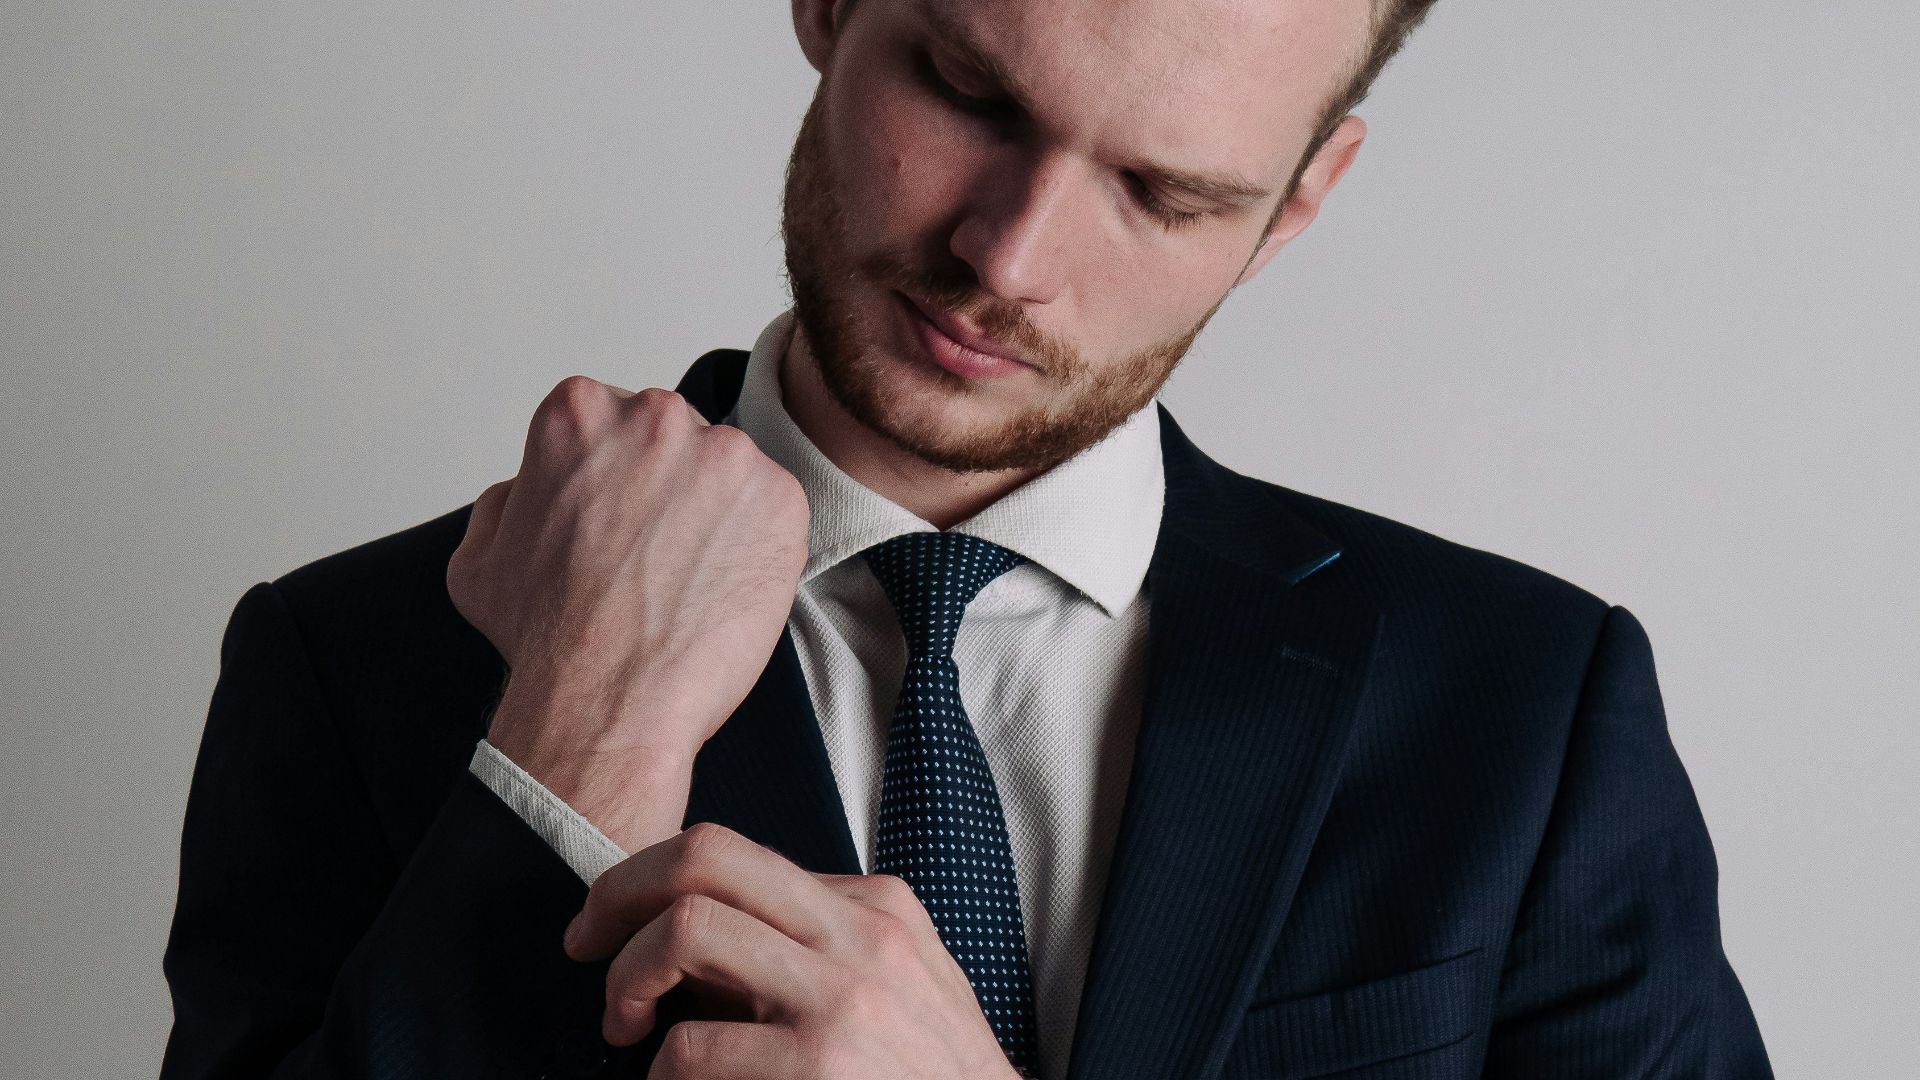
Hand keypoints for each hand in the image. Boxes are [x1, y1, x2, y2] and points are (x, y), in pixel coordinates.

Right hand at [447, 377, 809, 849]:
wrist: (609, 702)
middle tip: (651, 558)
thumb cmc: (546, 638)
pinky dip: (756, 547)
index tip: (611, 526)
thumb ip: (504, 500)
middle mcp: (655, 416)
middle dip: (667, 490)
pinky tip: (720, 590)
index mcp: (580, 412)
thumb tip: (528, 488)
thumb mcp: (480, 557)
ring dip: (714, 516)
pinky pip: (773, 512)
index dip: (613, 482)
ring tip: (686, 581)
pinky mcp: (780, 497)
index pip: (612, 425)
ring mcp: (726, 453)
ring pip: (726, 475)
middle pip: (673, 440)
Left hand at [565, 822, 1024, 1079]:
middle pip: (705, 859)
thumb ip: (827, 945)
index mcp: (875, 909)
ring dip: (627, 980)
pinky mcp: (819, 1067)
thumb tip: (712, 929)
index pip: (735, 854)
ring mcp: (841, 1001)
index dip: (652, 881)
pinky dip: (660, 1072)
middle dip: (619, 896)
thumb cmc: (936, 1078)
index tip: (615, 922)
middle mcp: (859, 937)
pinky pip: (691, 1047)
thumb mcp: (904, 985)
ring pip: (686, 931)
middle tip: (587, 946)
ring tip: (624, 1026)